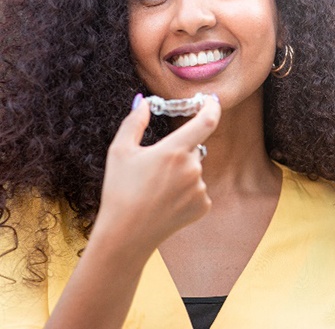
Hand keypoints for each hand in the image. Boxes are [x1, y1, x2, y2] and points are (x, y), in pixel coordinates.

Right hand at [95, 94, 220, 255]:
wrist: (125, 236)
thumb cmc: (119, 190)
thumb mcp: (120, 151)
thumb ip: (135, 121)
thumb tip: (144, 101)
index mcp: (174, 150)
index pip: (207, 120)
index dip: (213, 106)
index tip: (211, 99)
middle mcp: (192, 168)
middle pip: (194, 147)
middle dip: (179, 150)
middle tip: (156, 167)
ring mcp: (200, 189)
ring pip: (195, 169)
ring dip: (182, 172)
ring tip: (157, 189)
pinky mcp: (203, 206)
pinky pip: (198, 189)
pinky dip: (186, 190)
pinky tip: (166, 202)